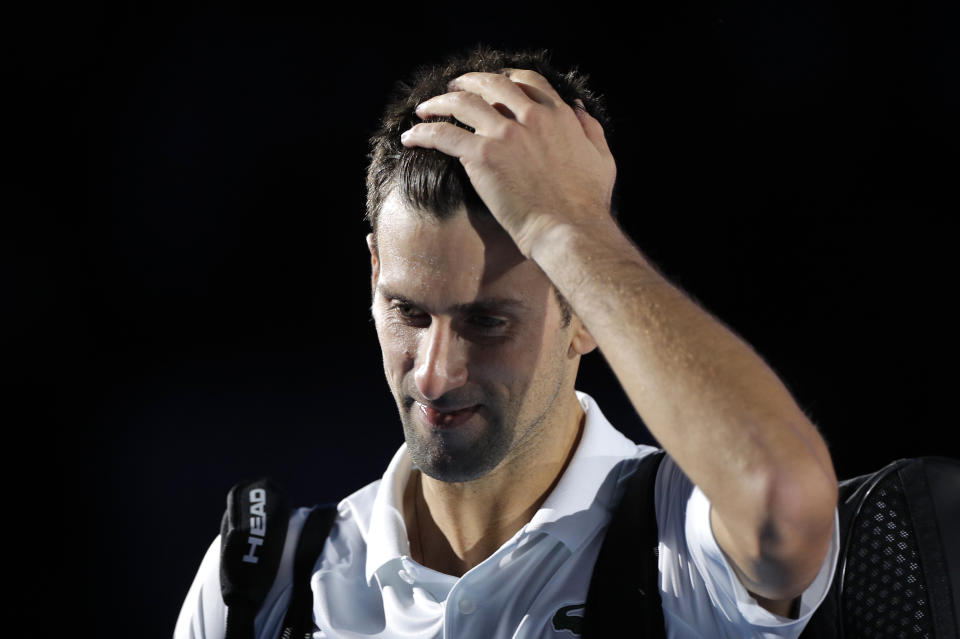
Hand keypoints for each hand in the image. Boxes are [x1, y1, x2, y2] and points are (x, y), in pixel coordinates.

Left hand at [400, 69, 617, 257]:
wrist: (570, 230)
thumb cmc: (588, 204)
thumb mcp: (601, 158)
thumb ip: (589, 128)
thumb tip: (576, 106)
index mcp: (558, 115)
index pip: (527, 82)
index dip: (506, 79)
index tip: (493, 84)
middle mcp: (530, 116)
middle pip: (490, 85)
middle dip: (468, 83)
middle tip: (453, 88)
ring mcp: (504, 134)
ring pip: (462, 103)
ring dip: (439, 102)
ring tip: (425, 108)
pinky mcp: (482, 155)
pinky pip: (443, 135)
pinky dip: (423, 133)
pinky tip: (411, 137)